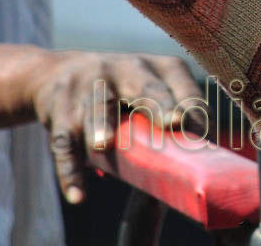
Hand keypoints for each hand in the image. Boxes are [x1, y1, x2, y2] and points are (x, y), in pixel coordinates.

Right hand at [26, 51, 203, 203]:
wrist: (57, 72)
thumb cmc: (123, 90)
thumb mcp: (149, 89)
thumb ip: (173, 115)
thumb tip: (203, 160)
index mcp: (157, 66)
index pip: (180, 81)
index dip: (192, 104)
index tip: (203, 130)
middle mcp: (125, 69)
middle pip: (144, 86)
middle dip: (159, 104)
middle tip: (173, 123)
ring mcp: (89, 86)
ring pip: (97, 107)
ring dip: (100, 126)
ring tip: (104, 146)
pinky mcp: (59, 111)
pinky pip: (63, 142)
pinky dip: (69, 171)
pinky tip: (78, 194)